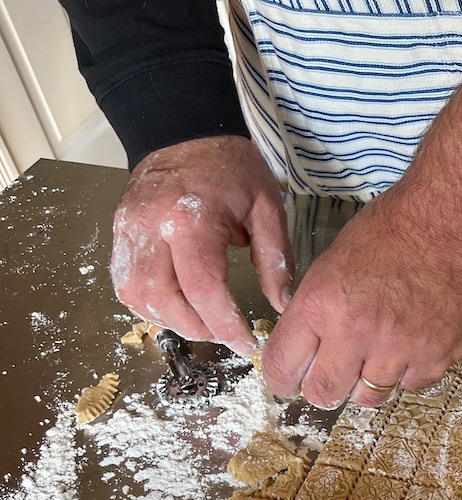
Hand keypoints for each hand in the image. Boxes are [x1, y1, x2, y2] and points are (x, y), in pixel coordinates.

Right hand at [110, 136, 292, 355]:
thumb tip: (282, 305)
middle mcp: (151, 229)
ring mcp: (128, 231)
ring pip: (136, 297)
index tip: (245, 342)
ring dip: (170, 320)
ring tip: (203, 323)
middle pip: (162, 300)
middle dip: (196, 328)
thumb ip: (276, 260)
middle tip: (224, 334)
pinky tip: (178, 306)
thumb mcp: (268, 209)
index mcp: (192, 220)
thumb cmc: (232, 169)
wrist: (185, 133)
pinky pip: (126, 284)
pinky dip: (150, 304)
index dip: (224, 324)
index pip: (202, 288)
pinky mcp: (119, 234)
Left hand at [261, 181, 461, 407]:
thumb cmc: (388, 236)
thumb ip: (313, 312)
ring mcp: (400, 349)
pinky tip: (411, 343)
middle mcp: (357, 333)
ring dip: (368, 382)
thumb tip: (301, 350)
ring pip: (369, 398)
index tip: (289, 382)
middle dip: (323, 388)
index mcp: (321, 305)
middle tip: (333, 375)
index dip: (281, 380)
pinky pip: (411, 384)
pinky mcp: (437, 356)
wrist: (448, 227)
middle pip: (323, 394)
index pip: (282, 368)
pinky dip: (408, 372)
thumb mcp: (330, 265)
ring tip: (377, 356)